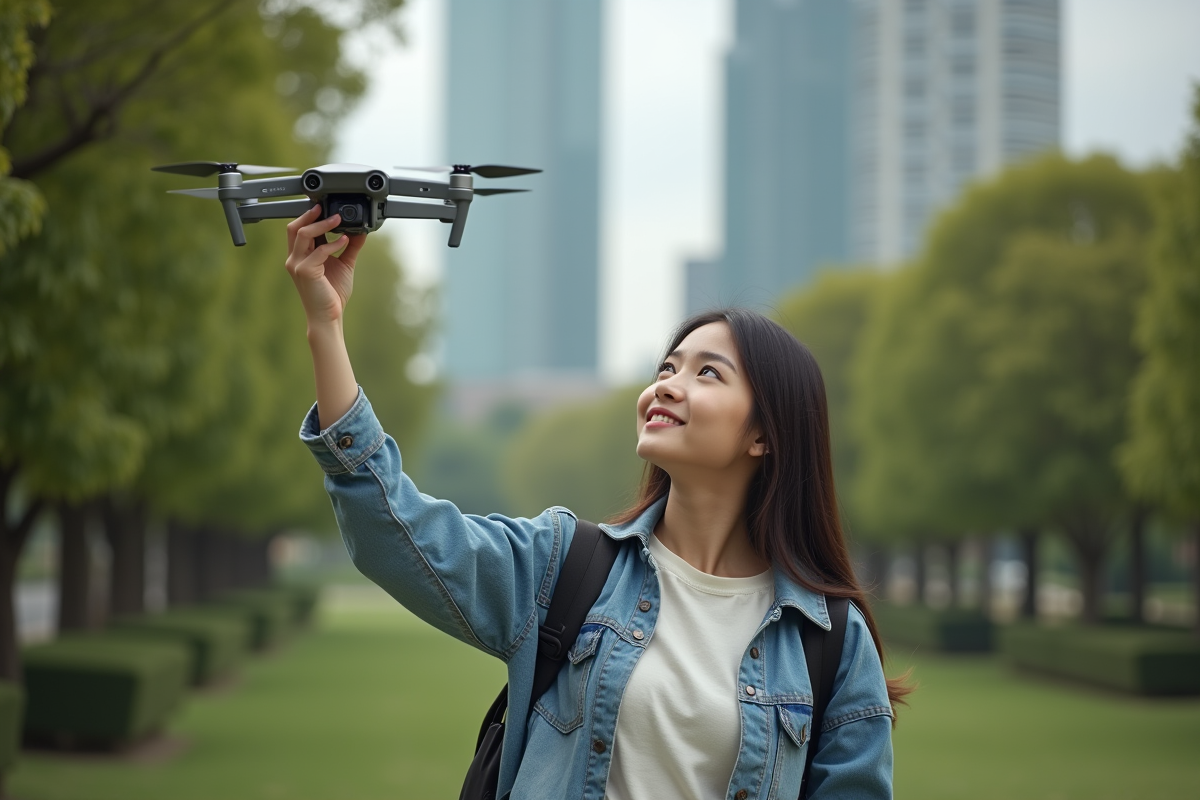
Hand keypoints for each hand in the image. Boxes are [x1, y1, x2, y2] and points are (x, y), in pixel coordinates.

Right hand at [284, 204, 366, 326]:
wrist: (329, 316)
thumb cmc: (332, 293)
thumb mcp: (344, 264)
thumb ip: (349, 247)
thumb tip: (359, 231)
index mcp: (301, 255)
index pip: (298, 229)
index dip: (309, 216)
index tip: (324, 206)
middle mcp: (295, 258)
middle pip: (294, 228)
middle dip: (310, 215)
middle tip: (325, 206)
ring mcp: (297, 265)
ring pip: (303, 234)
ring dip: (322, 224)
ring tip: (338, 219)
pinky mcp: (305, 271)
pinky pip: (319, 250)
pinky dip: (333, 243)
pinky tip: (345, 240)